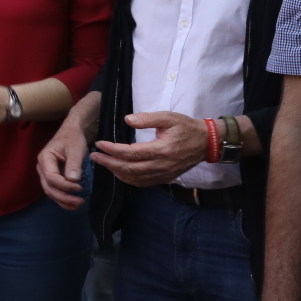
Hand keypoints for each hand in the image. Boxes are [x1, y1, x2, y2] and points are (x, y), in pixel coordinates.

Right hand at [38, 115, 90, 209]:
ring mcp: (45, 173)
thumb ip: (74, 164)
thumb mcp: (75, 149)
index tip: (79, 187)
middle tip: (80, 201)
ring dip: (62, 200)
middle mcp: (42, 167)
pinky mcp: (51, 176)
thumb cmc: (72, 138)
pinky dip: (62, 199)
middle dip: (63, 197)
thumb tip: (73, 180)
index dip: (65, 186)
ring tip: (78, 204)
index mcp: (45, 158)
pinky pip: (53, 190)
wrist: (70, 132)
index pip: (51, 177)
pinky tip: (72, 204)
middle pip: (48, 187)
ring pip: (50, 191)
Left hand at [90, 110, 207, 186]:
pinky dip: (128, 179)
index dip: (112, 150)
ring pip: (135, 178)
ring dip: (116, 172)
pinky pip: (143, 183)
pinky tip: (119, 172)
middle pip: (129, 168)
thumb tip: (127, 120)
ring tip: (103, 163)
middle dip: (108, 163)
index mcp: (161, 150)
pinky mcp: (166, 178)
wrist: (207, 143)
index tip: (99, 144)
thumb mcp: (169, 117)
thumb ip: (148, 118)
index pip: (130, 153)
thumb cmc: (186, 127)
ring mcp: (164, 174)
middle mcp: (161, 165)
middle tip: (94, 156)